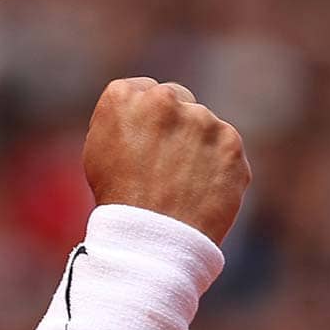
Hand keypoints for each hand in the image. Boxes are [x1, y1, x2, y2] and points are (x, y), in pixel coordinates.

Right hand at [81, 78, 250, 244]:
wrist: (151, 238)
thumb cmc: (118, 198)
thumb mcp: (98, 149)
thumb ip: (123, 117)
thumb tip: (144, 108)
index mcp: (124, 95)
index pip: (145, 91)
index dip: (147, 119)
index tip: (146, 143)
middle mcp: (164, 98)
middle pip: (178, 99)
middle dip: (176, 124)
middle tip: (167, 163)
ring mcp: (202, 119)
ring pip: (205, 125)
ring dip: (198, 145)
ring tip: (182, 184)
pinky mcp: (231, 143)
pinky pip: (226, 149)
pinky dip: (219, 167)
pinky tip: (202, 191)